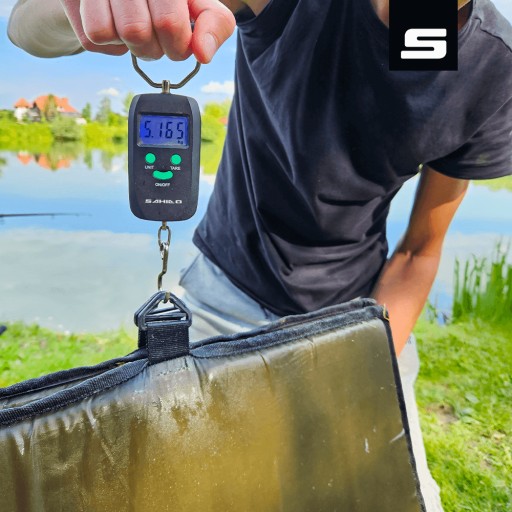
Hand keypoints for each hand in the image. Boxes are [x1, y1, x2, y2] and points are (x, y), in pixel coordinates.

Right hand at [59, 0, 235, 62]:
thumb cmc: (172, 0)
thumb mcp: (199, 5)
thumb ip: (214, 25)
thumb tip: (202, 55)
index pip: (169, 23)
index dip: (177, 45)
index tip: (178, 40)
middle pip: (137, 32)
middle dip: (153, 49)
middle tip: (157, 36)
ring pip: (111, 34)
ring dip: (130, 46)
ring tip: (137, 29)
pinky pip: (92, 39)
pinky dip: (110, 45)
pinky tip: (118, 26)